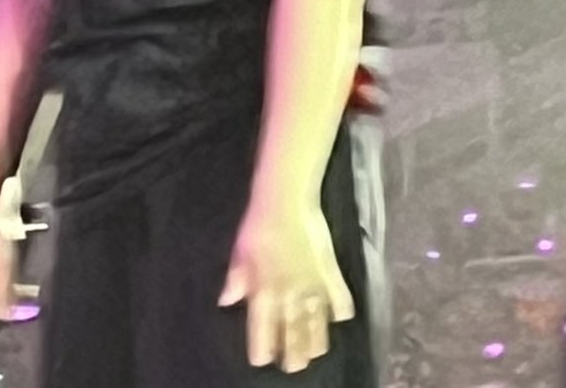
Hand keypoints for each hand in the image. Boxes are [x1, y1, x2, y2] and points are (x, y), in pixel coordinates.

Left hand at [219, 197, 354, 373]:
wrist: (286, 200)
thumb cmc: (257, 224)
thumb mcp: (239, 251)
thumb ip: (235, 279)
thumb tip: (225, 301)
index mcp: (263, 291)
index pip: (262, 329)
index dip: (262, 347)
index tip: (262, 360)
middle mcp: (289, 296)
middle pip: (292, 333)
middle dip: (293, 353)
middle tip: (295, 367)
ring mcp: (312, 287)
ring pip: (316, 324)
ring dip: (315, 341)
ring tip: (315, 353)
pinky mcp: (330, 275)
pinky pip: (339, 300)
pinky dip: (340, 310)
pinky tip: (338, 318)